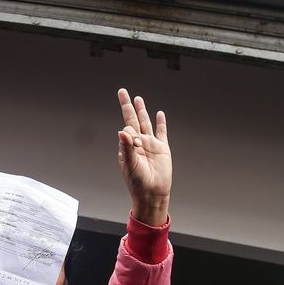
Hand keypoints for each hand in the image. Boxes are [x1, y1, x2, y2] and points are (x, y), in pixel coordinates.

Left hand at [116, 88, 170, 225]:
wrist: (153, 193)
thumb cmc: (138, 183)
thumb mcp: (130, 165)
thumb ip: (126, 148)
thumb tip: (121, 132)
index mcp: (127, 147)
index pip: (126, 129)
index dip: (128, 125)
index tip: (133, 133)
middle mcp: (137, 143)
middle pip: (133, 119)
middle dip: (128, 105)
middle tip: (123, 91)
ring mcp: (150, 144)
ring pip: (146, 123)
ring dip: (142, 110)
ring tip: (138, 98)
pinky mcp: (162, 148)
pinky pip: (161, 132)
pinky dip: (160, 123)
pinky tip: (159, 114)